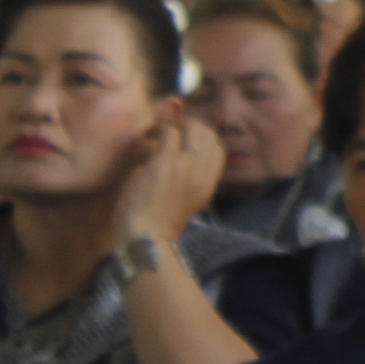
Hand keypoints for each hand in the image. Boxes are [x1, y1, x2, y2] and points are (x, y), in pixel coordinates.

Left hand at [114, 120, 224, 243]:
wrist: (146, 238)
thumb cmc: (159, 226)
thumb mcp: (187, 205)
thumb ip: (190, 182)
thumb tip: (183, 161)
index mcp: (209, 184)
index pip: (218, 148)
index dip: (202, 139)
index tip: (184, 141)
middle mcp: (202, 172)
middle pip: (208, 133)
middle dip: (189, 127)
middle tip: (170, 132)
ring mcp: (185, 165)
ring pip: (191, 126)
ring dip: (173, 125)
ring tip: (157, 133)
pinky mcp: (164, 162)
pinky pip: (167, 131)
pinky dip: (156, 129)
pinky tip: (147, 137)